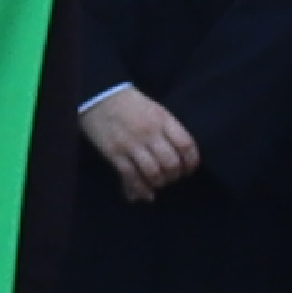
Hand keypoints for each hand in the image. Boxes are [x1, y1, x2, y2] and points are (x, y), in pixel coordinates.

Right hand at [76, 85, 199, 200]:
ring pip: (153, 173)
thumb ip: (169, 130)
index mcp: (162, 119)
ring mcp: (131, 144)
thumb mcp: (156, 110)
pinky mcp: (115, 154)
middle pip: (171, 163)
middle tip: (173, 177)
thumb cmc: (131, 105)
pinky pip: (131, 177)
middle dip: (175, 176)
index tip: (189, 169)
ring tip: (159, 183)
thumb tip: (182, 155)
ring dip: (159, 183)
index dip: (191, 162)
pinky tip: (146, 194)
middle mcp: (149, 132)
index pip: (186, 144)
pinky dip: (141, 189)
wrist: (100, 98)